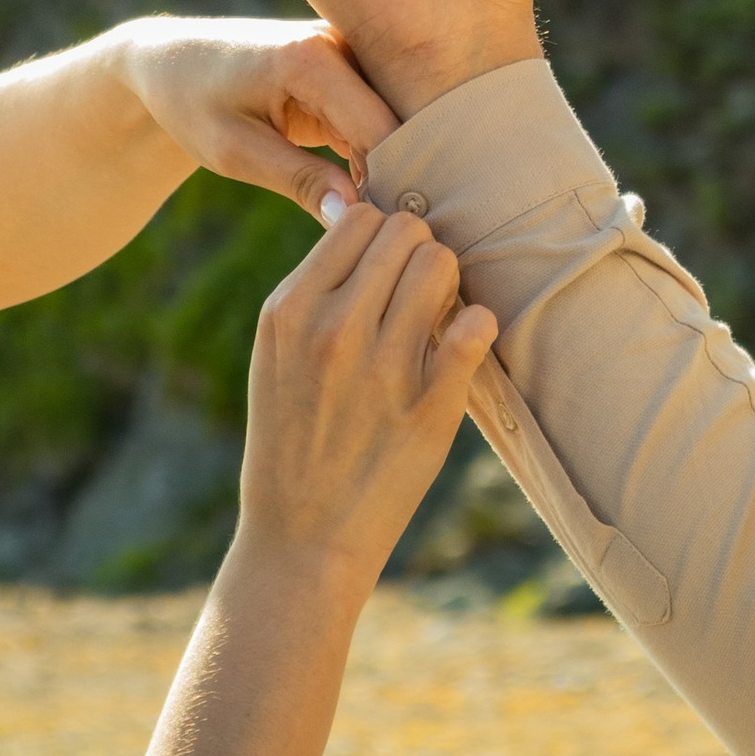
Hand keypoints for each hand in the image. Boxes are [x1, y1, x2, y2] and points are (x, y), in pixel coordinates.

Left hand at [112, 17, 398, 218]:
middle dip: (401, 177)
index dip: (393, 183)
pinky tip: (369, 194)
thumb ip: (299, 182)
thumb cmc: (192, 104)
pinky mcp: (352, 68)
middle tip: (397, 236)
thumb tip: (354, 217)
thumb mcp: (234, 153)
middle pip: (399, 121)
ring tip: (386, 220)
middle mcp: (342, 43)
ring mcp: (351, 51)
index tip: (392, 234)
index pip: (381, 129)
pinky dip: (378, 156)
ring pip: (396, 120)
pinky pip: (381, 117)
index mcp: (311, 60)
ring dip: (393, 168)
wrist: (172, 64)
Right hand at [237, 196, 496, 587]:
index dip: (382, 237)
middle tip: (415, 295)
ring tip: (434, 321)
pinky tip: (461, 346)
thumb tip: (364, 219)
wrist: (302, 537)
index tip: (386, 272)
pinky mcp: (429, 408)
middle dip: (417, 255)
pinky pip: (475, 326)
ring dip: (446, 286)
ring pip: (441, 266)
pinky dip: (478, 326)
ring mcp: (383, 368)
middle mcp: (333, 329)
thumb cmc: (292, 436)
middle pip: (406, 232)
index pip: (359, 219)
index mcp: (289, 310)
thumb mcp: (276, 355)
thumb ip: (316, 290)